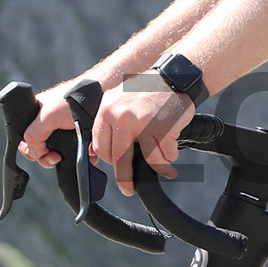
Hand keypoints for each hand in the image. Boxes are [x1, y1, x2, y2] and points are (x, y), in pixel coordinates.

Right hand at [20, 81, 84, 168]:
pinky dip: (78, 156)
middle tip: (55, 157)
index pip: (24, 138)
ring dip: (63, 158)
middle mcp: (47, 123)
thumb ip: (34, 134)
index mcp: (35, 115)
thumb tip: (33, 152)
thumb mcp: (48, 116)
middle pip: (40, 149)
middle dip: (46, 157)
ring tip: (69, 156)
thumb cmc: (74, 98)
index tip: (41, 152)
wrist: (99, 96)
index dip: (30, 149)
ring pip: (57, 152)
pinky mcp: (77, 136)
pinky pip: (74, 151)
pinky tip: (83, 155)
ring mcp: (62, 131)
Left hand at [93, 80, 193, 195]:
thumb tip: (96, 153)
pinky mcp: (163, 128)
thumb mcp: (117, 100)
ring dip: (157, 166)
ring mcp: (143, 123)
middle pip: (119, 158)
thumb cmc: (144, 91)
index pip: (101, 147)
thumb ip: (107, 124)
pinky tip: (171, 152)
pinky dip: (169, 157)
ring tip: (164, 168)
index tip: (116, 166)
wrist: (171, 77)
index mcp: (106, 111)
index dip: (109, 160)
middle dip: (125, 178)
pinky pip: (164, 155)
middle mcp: (122, 117)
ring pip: (147, 159)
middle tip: (128, 189)